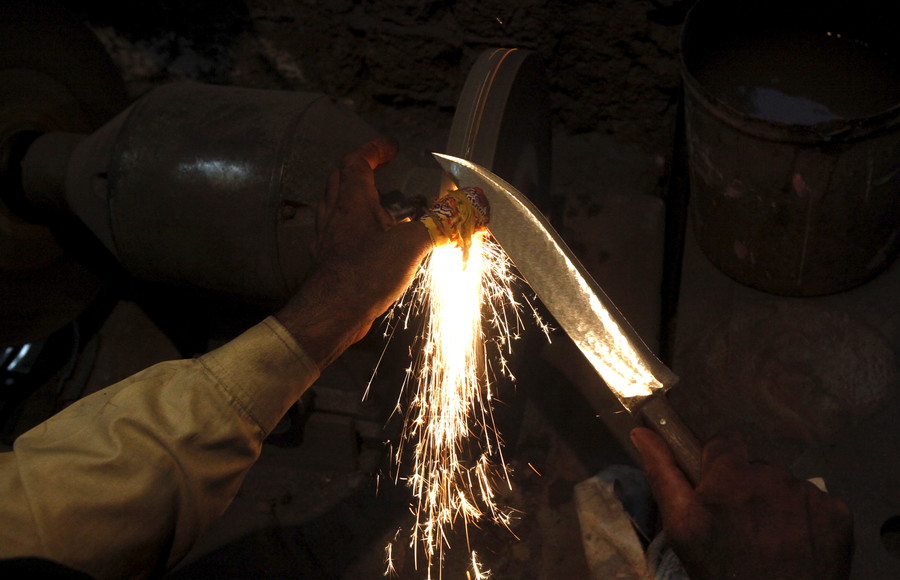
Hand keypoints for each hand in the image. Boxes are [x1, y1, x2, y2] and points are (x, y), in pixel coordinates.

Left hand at [276, 138, 431, 368]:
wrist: (333, 313)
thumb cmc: (367, 271)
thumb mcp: (411, 244)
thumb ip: (439, 225)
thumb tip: (468, 212)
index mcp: (352, 200)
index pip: (358, 161)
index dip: (375, 150)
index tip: (392, 147)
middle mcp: (334, 213)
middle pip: (341, 178)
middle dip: (362, 168)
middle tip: (383, 170)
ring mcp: (327, 237)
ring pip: (336, 205)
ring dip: (356, 198)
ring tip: (381, 205)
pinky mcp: (327, 259)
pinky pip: (337, 231)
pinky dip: (354, 226)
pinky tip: (370, 240)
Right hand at [631, 427, 853, 579]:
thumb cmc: (721, 571)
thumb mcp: (681, 527)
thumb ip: (663, 473)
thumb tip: (641, 432)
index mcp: (731, 474)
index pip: (724, 443)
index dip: (718, 467)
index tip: (717, 495)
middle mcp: (773, 474)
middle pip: (756, 467)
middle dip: (747, 488)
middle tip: (740, 527)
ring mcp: (809, 494)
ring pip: (786, 485)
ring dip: (777, 503)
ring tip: (769, 540)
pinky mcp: (838, 514)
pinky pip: (816, 503)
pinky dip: (807, 519)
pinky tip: (797, 545)